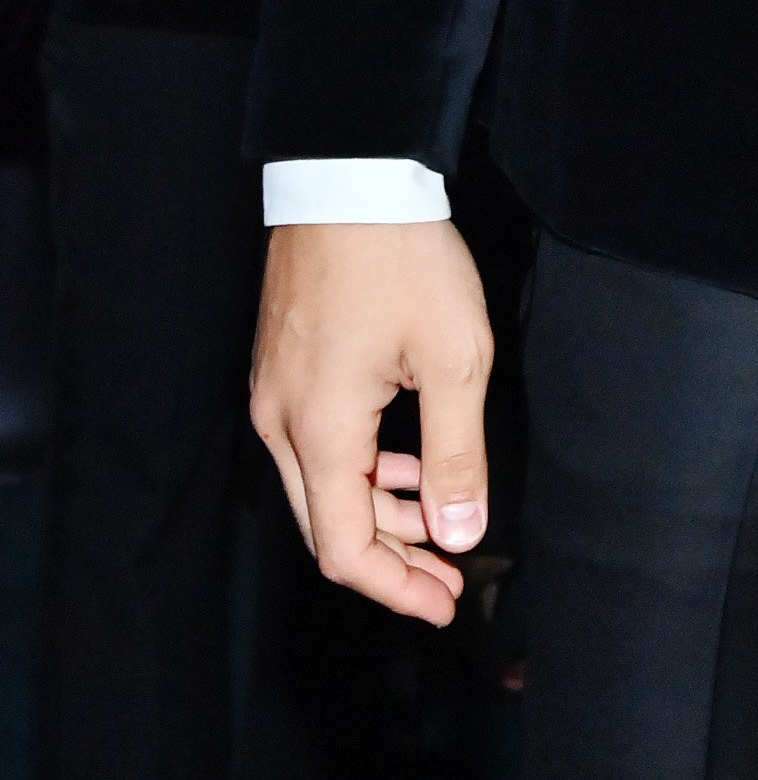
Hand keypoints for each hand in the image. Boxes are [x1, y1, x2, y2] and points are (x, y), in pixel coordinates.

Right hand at [251, 220, 491, 625]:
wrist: (352, 176)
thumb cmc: (403, 258)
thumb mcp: (453, 358)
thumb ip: (456, 455)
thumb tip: (459, 532)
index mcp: (318, 430)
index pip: (344, 548)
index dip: (394, 587)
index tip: (442, 604)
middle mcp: (281, 421)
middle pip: (327, 524)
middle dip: (391, 560)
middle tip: (447, 580)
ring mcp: (276, 394)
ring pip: (321, 485)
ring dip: (379, 514)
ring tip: (438, 525)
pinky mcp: (284, 368)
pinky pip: (317, 444)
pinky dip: (363, 468)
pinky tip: (407, 464)